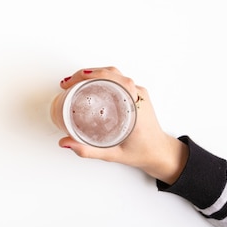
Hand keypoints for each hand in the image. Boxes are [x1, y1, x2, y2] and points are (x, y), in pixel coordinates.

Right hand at [57, 66, 188, 184]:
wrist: (161, 153)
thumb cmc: (142, 153)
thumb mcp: (114, 154)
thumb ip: (88, 150)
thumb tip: (65, 142)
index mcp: (135, 107)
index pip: (113, 79)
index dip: (91, 76)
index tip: (72, 83)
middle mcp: (138, 96)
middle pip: (111, 72)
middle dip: (85, 73)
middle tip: (67, 83)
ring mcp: (138, 93)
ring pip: (114, 73)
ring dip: (93, 73)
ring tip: (74, 82)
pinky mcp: (137, 94)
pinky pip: (118, 79)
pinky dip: (101, 77)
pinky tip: (88, 84)